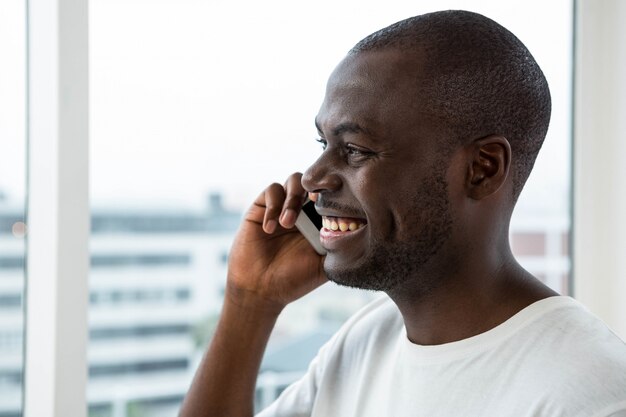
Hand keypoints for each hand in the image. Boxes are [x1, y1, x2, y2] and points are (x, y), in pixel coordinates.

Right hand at [226, 173, 326, 309]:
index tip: (337, 204)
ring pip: (294, 181)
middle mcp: (303, 210)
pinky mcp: (262, 207)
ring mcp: (282, 207)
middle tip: (315, 201)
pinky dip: (273, 206)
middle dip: (316, 189)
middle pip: (316, 183)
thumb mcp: (323, 266)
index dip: (337, 195)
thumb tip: (363, 233)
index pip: (333, 197)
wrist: (260, 290)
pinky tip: (270, 229)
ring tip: (288, 223)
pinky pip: (272, 191)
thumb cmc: (293, 280)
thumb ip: (339, 249)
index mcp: (320, 222)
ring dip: (293, 199)